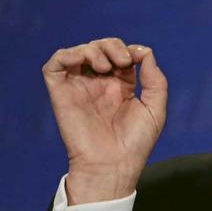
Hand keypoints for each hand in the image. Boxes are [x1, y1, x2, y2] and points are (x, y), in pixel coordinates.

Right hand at [42, 38, 167, 204]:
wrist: (112, 165)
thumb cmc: (135, 143)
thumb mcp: (155, 109)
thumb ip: (155, 80)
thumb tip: (144, 53)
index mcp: (121, 88)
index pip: (123, 55)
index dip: (131, 50)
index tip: (138, 59)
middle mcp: (99, 85)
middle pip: (101, 48)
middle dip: (113, 45)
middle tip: (122, 62)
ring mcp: (80, 87)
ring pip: (80, 51)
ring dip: (94, 48)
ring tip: (106, 67)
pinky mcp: (61, 93)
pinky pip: (56, 63)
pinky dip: (68, 54)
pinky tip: (84, 61)